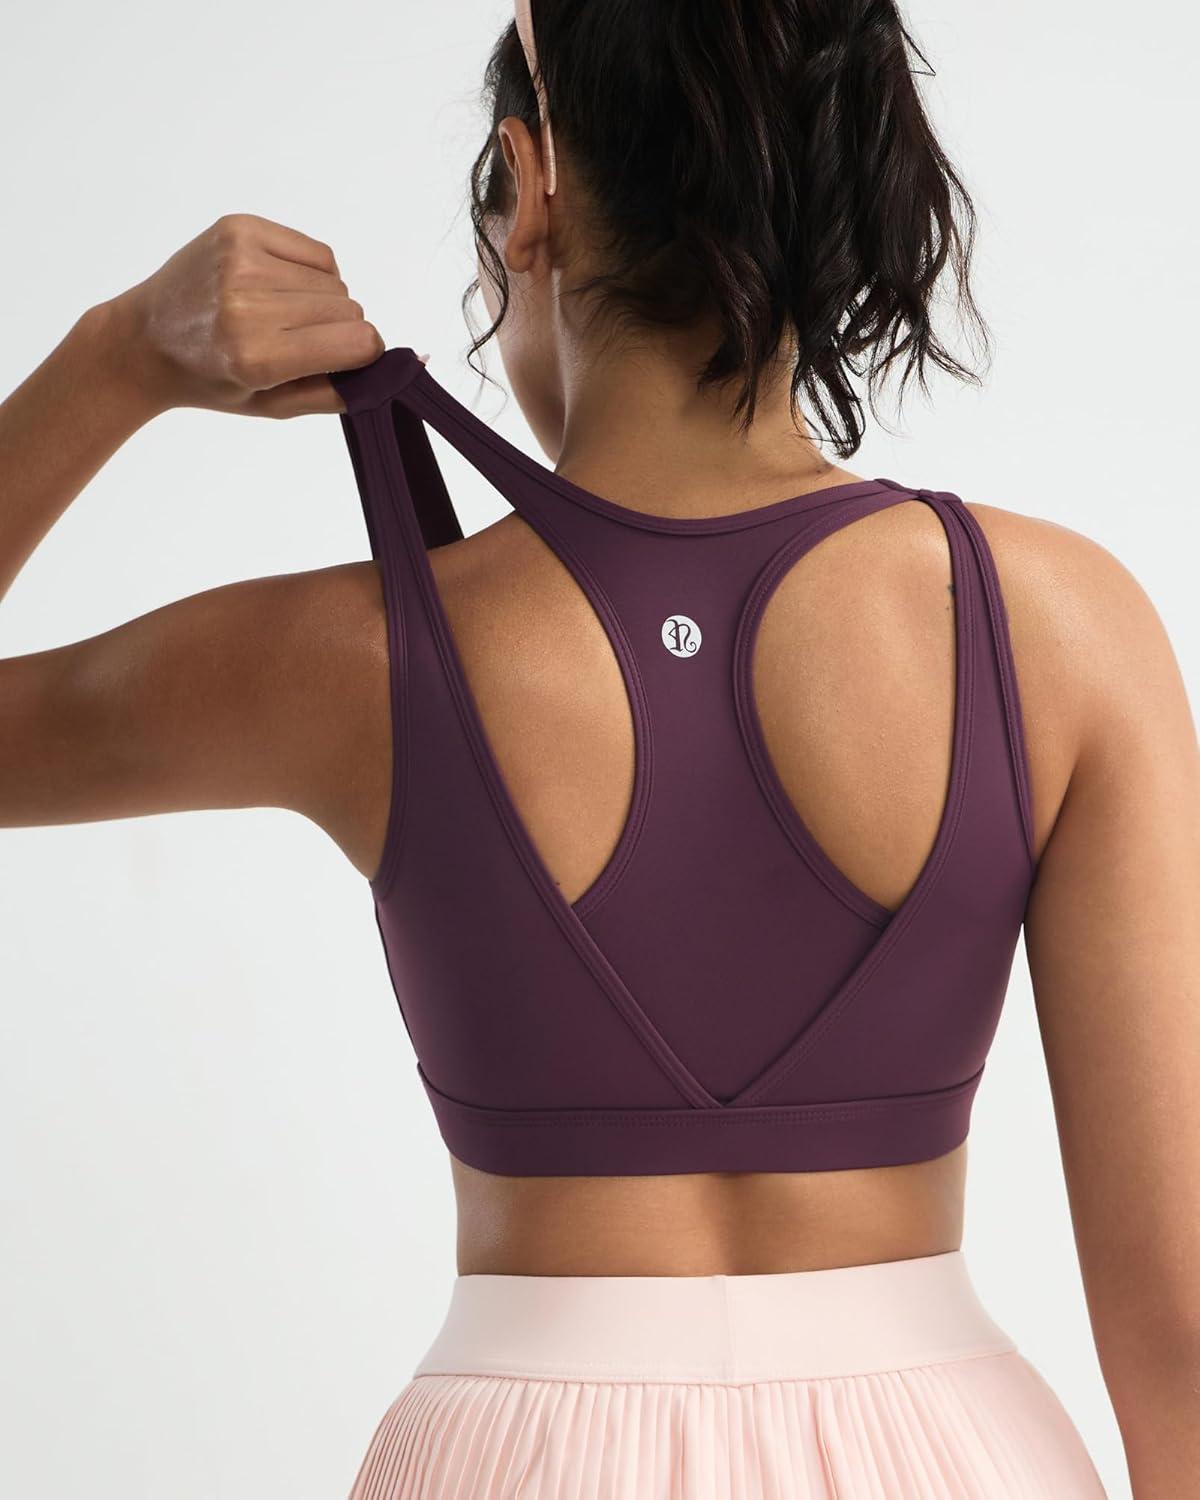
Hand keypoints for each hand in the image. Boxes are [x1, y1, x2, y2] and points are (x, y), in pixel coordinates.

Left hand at [105, 213, 384, 418]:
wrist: (145, 340)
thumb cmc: (212, 380)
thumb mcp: (273, 408)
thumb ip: (340, 393)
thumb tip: (402, 366)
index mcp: (256, 356)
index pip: (358, 342)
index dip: (362, 353)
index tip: (343, 361)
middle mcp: (247, 304)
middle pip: (349, 309)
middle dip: (338, 328)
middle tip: (296, 340)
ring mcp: (241, 260)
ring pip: (335, 281)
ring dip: (322, 301)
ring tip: (281, 314)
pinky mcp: (239, 229)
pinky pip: (316, 252)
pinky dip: (310, 271)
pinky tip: (279, 287)